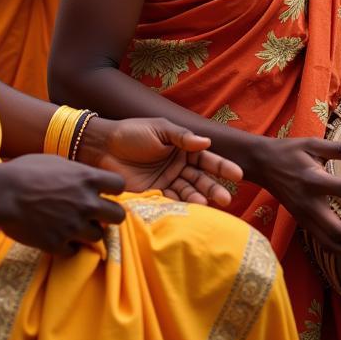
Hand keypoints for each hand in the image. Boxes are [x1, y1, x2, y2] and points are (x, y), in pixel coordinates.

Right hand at [0, 154, 125, 254]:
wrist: (2, 194)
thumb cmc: (25, 171)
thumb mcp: (56, 162)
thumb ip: (76, 173)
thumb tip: (85, 179)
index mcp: (87, 179)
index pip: (120, 186)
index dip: (113, 189)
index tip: (104, 191)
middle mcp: (86, 203)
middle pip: (118, 216)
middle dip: (110, 215)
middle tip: (98, 215)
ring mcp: (73, 226)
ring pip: (98, 236)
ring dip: (89, 232)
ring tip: (75, 226)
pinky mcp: (57, 244)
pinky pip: (74, 251)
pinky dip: (69, 246)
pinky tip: (59, 237)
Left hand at [83, 117, 242, 206]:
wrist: (103, 146)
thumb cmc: (132, 132)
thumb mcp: (159, 129)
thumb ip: (183, 137)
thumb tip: (207, 143)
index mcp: (182, 147)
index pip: (207, 159)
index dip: (222, 167)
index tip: (238, 175)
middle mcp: (178, 166)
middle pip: (201, 179)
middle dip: (214, 188)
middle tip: (226, 199)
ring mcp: (166, 181)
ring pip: (188, 192)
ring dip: (199, 199)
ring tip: (207, 205)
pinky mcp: (153, 195)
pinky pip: (171, 201)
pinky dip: (181, 206)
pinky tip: (191, 210)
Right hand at [251, 136, 340, 258]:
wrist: (262, 164)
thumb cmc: (290, 151)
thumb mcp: (315, 144)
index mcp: (314, 180)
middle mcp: (309, 203)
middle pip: (338, 231)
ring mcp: (304, 216)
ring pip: (330, 242)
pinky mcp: (302, 222)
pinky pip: (322, 242)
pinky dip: (340, 251)